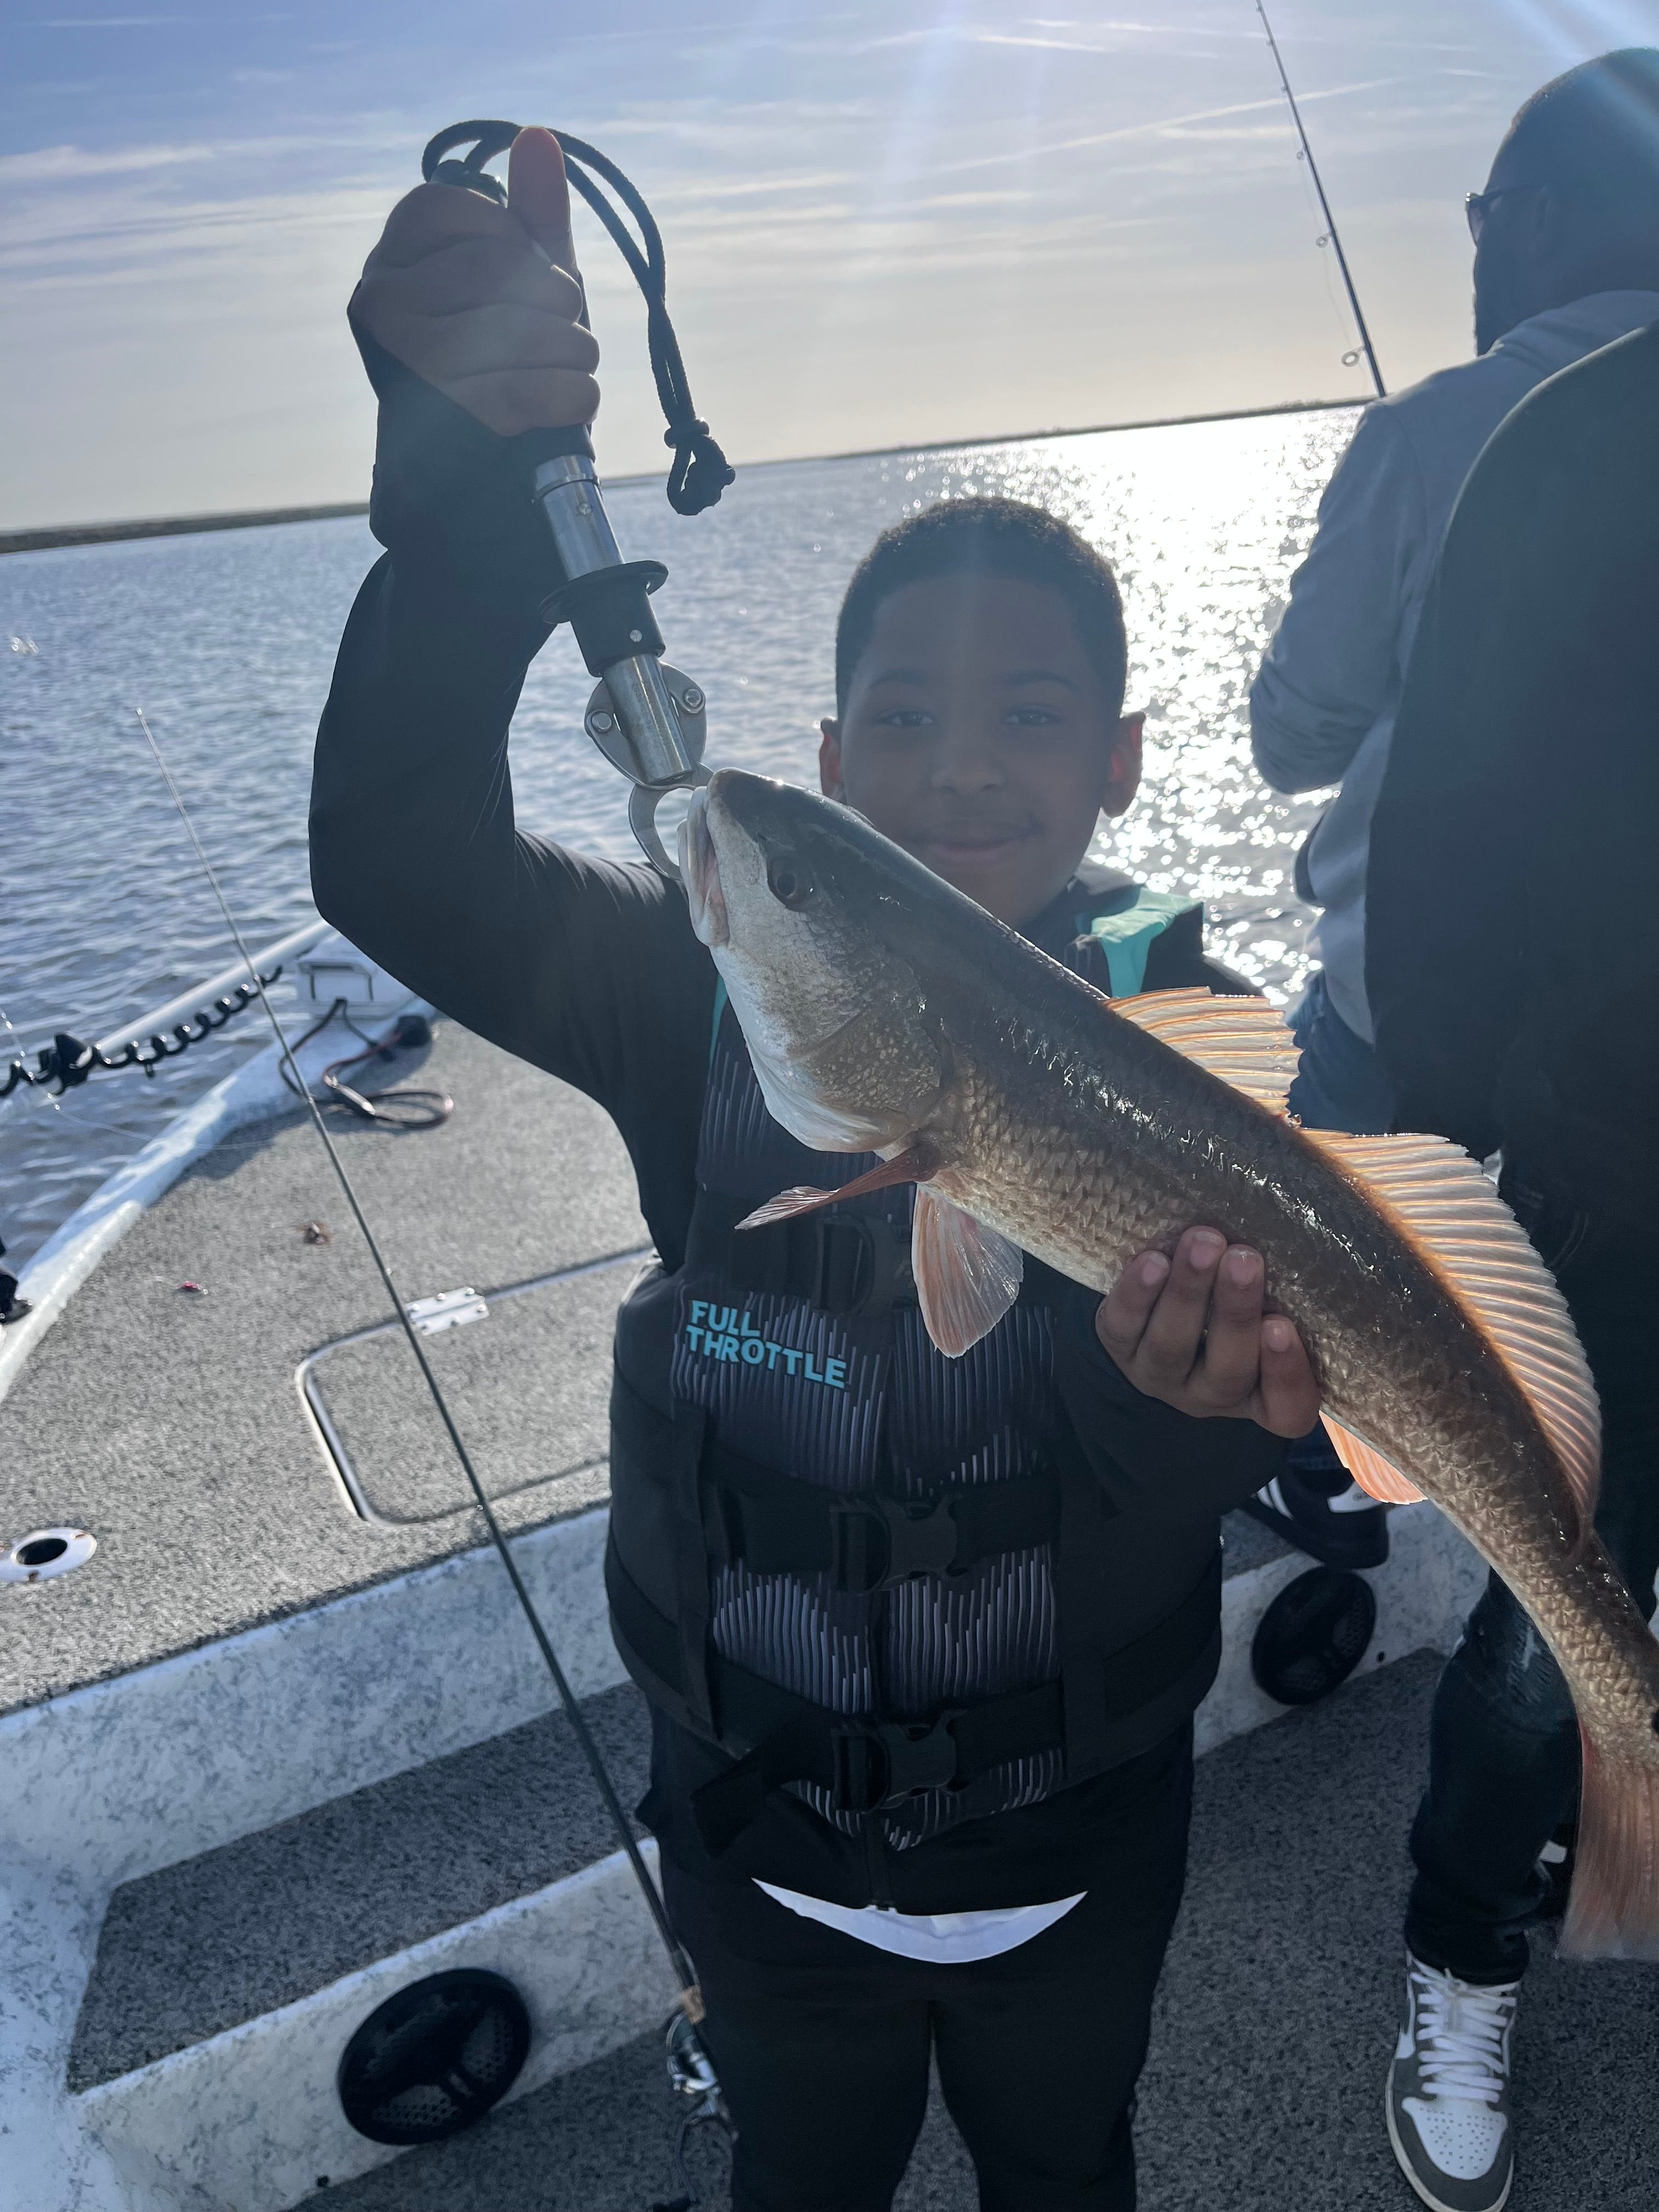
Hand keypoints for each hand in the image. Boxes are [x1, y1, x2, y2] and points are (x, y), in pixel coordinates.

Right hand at [351, 127, 599, 436]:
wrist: (466, 469)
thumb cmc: (495, 360)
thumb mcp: (516, 283)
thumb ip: (530, 215)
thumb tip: (539, 138)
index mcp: (390, 260)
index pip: (447, 207)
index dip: (508, 234)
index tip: (528, 265)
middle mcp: (381, 303)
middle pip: (496, 269)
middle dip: (558, 297)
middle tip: (569, 323)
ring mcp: (406, 361)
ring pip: (522, 329)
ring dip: (576, 349)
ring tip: (579, 362)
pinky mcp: (442, 418)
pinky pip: (529, 389)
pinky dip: (573, 393)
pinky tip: (579, 397)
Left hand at [1095, 1227, 1319, 1436]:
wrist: (1158, 1307)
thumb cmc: (1237, 1300)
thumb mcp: (1273, 1304)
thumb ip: (1291, 1287)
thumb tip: (1311, 1225)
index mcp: (1263, 1395)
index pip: (1287, 1408)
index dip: (1287, 1374)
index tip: (1283, 1326)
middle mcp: (1211, 1393)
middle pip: (1227, 1369)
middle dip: (1235, 1313)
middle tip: (1244, 1260)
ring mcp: (1161, 1375)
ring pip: (1172, 1345)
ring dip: (1189, 1292)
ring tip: (1202, 1242)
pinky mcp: (1119, 1348)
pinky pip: (1123, 1327)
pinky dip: (1137, 1293)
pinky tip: (1152, 1260)